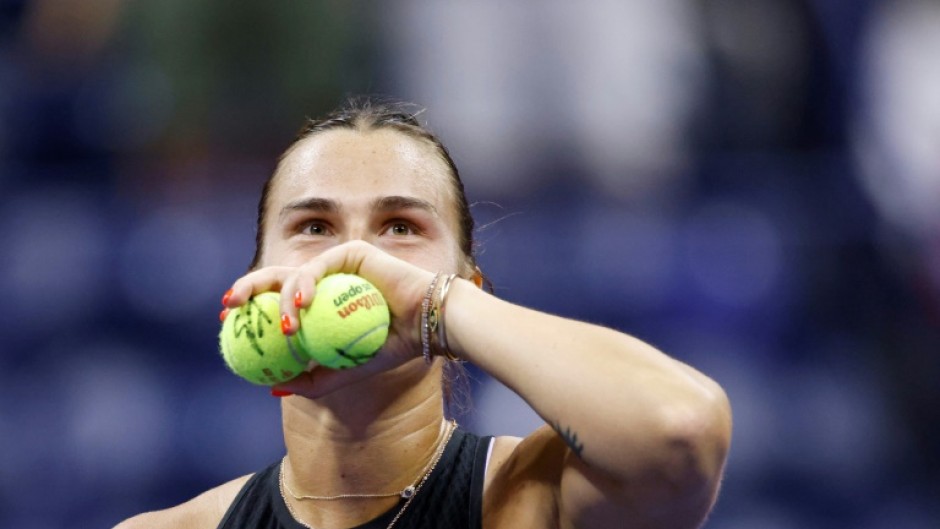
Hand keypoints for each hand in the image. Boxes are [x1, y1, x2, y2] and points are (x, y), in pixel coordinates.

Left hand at [222, 240, 438, 397]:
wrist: (425, 327)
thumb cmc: (390, 347)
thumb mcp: (345, 370)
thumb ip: (313, 380)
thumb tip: (273, 389)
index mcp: (319, 302)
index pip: (275, 301)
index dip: (249, 308)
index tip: (228, 323)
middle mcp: (324, 280)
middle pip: (274, 278)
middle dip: (245, 288)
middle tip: (229, 308)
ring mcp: (336, 265)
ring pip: (293, 274)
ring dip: (281, 301)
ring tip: (285, 327)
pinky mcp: (350, 252)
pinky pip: (319, 266)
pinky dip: (305, 282)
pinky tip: (301, 302)